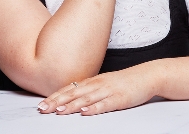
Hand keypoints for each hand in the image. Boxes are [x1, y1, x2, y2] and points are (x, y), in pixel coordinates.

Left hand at [37, 63, 159, 115]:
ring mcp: (108, 91)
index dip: (54, 97)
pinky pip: (105, 104)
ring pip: (86, 98)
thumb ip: (89, 90)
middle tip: (43, 109)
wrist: (147, 76)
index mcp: (93, 81)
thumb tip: (73, 98)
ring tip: (59, 111)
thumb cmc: (125, 81)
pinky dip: (94, 108)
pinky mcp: (119, 98)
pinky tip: (86, 112)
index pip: (69, 89)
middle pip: (74, 93)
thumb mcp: (104, 83)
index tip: (41, 104)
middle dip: (57, 102)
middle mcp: (98, 84)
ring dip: (71, 105)